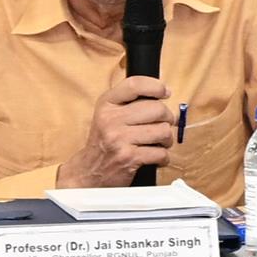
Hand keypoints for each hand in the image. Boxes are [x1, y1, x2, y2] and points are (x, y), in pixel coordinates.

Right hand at [59, 75, 178, 188]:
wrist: (88, 171)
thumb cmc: (105, 141)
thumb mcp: (108, 114)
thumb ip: (129, 101)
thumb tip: (162, 93)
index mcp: (106, 104)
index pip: (134, 85)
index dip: (155, 86)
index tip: (165, 92)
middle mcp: (111, 119)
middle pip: (156, 109)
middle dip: (168, 118)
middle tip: (164, 124)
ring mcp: (119, 139)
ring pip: (162, 131)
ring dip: (167, 139)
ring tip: (159, 143)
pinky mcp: (128, 158)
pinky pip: (161, 153)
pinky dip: (163, 157)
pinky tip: (156, 157)